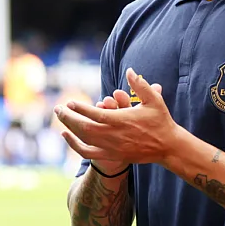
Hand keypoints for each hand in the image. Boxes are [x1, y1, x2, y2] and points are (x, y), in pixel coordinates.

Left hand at [55, 68, 181, 166]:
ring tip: (60, 117)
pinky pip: (88, 152)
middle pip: (84, 127)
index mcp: (121, 121)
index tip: (70, 102)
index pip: (95, 115)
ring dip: (69, 128)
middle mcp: (114, 135)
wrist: (168, 147)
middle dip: (68, 118)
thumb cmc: (160, 121)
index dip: (80, 109)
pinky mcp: (112, 155)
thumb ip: (140, 85)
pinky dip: (74, 145)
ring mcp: (112, 147)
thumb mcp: (154, 99)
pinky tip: (66, 135)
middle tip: (57, 109)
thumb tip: (129, 70)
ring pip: (84, 139)